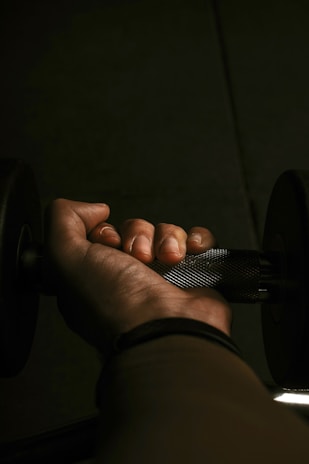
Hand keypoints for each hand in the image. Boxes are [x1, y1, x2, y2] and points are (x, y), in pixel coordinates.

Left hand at [45, 199, 231, 352]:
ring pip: (164, 232)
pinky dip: (196, 239)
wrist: (167, 331)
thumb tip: (94, 209)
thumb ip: (61, 221)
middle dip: (136, 235)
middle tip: (138, 257)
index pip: (101, 234)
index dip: (104, 232)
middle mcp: (129, 277)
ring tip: (168, 259)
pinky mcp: (194, 276)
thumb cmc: (117, 305)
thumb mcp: (64, 258)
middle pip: (133, 230)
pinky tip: (190, 252)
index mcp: (97, 277)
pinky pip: (197, 240)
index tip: (107, 245)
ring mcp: (163, 277)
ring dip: (167, 237)